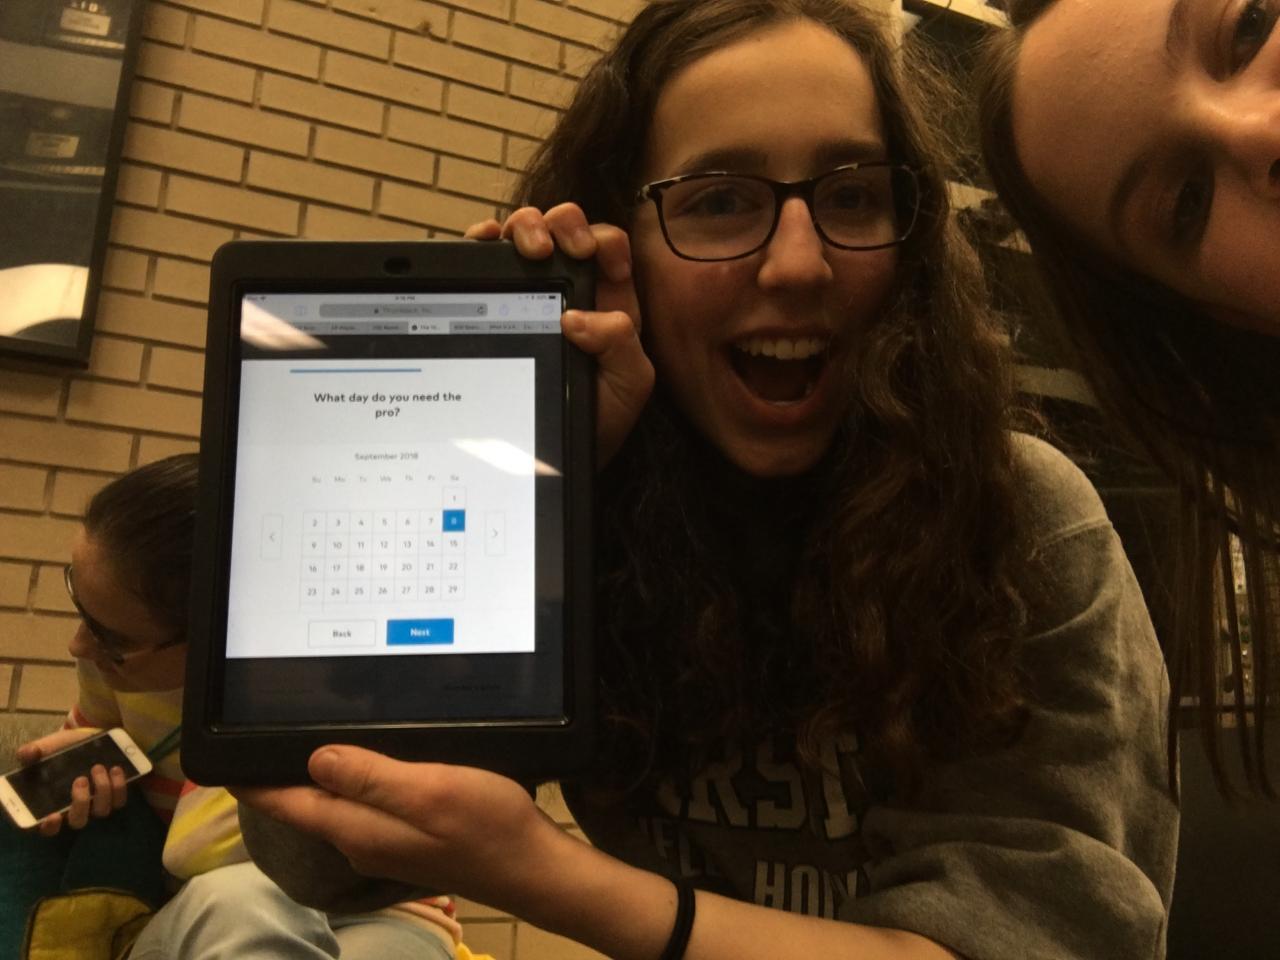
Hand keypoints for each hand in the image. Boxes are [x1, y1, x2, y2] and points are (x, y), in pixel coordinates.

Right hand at [16, 728, 128, 835]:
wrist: (88, 739)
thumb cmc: (62, 748)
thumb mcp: (47, 747)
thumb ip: (34, 751)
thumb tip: (27, 753)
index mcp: (50, 803)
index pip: (46, 827)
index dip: (49, 827)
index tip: (53, 816)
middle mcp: (73, 809)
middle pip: (78, 821)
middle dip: (81, 802)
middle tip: (80, 779)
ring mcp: (95, 804)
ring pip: (101, 811)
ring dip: (102, 791)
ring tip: (98, 768)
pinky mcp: (113, 796)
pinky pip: (119, 801)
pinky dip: (119, 787)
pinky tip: (115, 770)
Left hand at [235, 746, 567, 915]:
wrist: (532, 866)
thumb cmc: (486, 823)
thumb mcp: (428, 790)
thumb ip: (370, 777)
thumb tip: (313, 760)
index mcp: (357, 828)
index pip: (287, 803)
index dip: (252, 780)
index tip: (223, 753)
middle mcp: (361, 839)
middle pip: (306, 803)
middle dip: (280, 770)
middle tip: (263, 724)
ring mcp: (384, 842)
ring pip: (335, 803)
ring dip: (317, 772)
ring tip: (304, 731)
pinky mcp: (408, 838)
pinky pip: (364, 804)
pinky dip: (352, 780)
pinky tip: (365, 757)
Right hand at [466, 206, 654, 465]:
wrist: (552, 459)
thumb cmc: (597, 422)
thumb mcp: (629, 386)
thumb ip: (622, 346)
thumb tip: (579, 317)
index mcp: (607, 302)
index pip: (607, 247)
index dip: (601, 240)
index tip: (590, 255)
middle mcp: (569, 292)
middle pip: (564, 231)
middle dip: (559, 223)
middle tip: (551, 247)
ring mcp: (529, 296)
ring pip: (524, 238)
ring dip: (523, 226)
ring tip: (525, 247)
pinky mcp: (493, 306)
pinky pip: (485, 264)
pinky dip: (481, 242)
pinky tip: (483, 242)